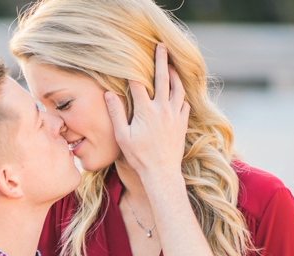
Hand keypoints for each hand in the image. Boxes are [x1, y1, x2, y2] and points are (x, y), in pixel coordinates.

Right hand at [105, 44, 189, 182]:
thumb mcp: (122, 136)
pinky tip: (177, 93)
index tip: (131, 60)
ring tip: (171, 66)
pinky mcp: (182, 122)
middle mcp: (163, 108)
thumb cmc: (139, 156)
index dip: (134, 72)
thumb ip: (116, 113)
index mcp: (146, 110)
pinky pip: (184, 102)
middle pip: (163, 78)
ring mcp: (175, 114)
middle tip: (161, 46)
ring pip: (178, 87)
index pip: (139, 84)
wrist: (161, 171)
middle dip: (161, 60)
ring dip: (174, 74)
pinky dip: (181, 95)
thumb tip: (109, 94)